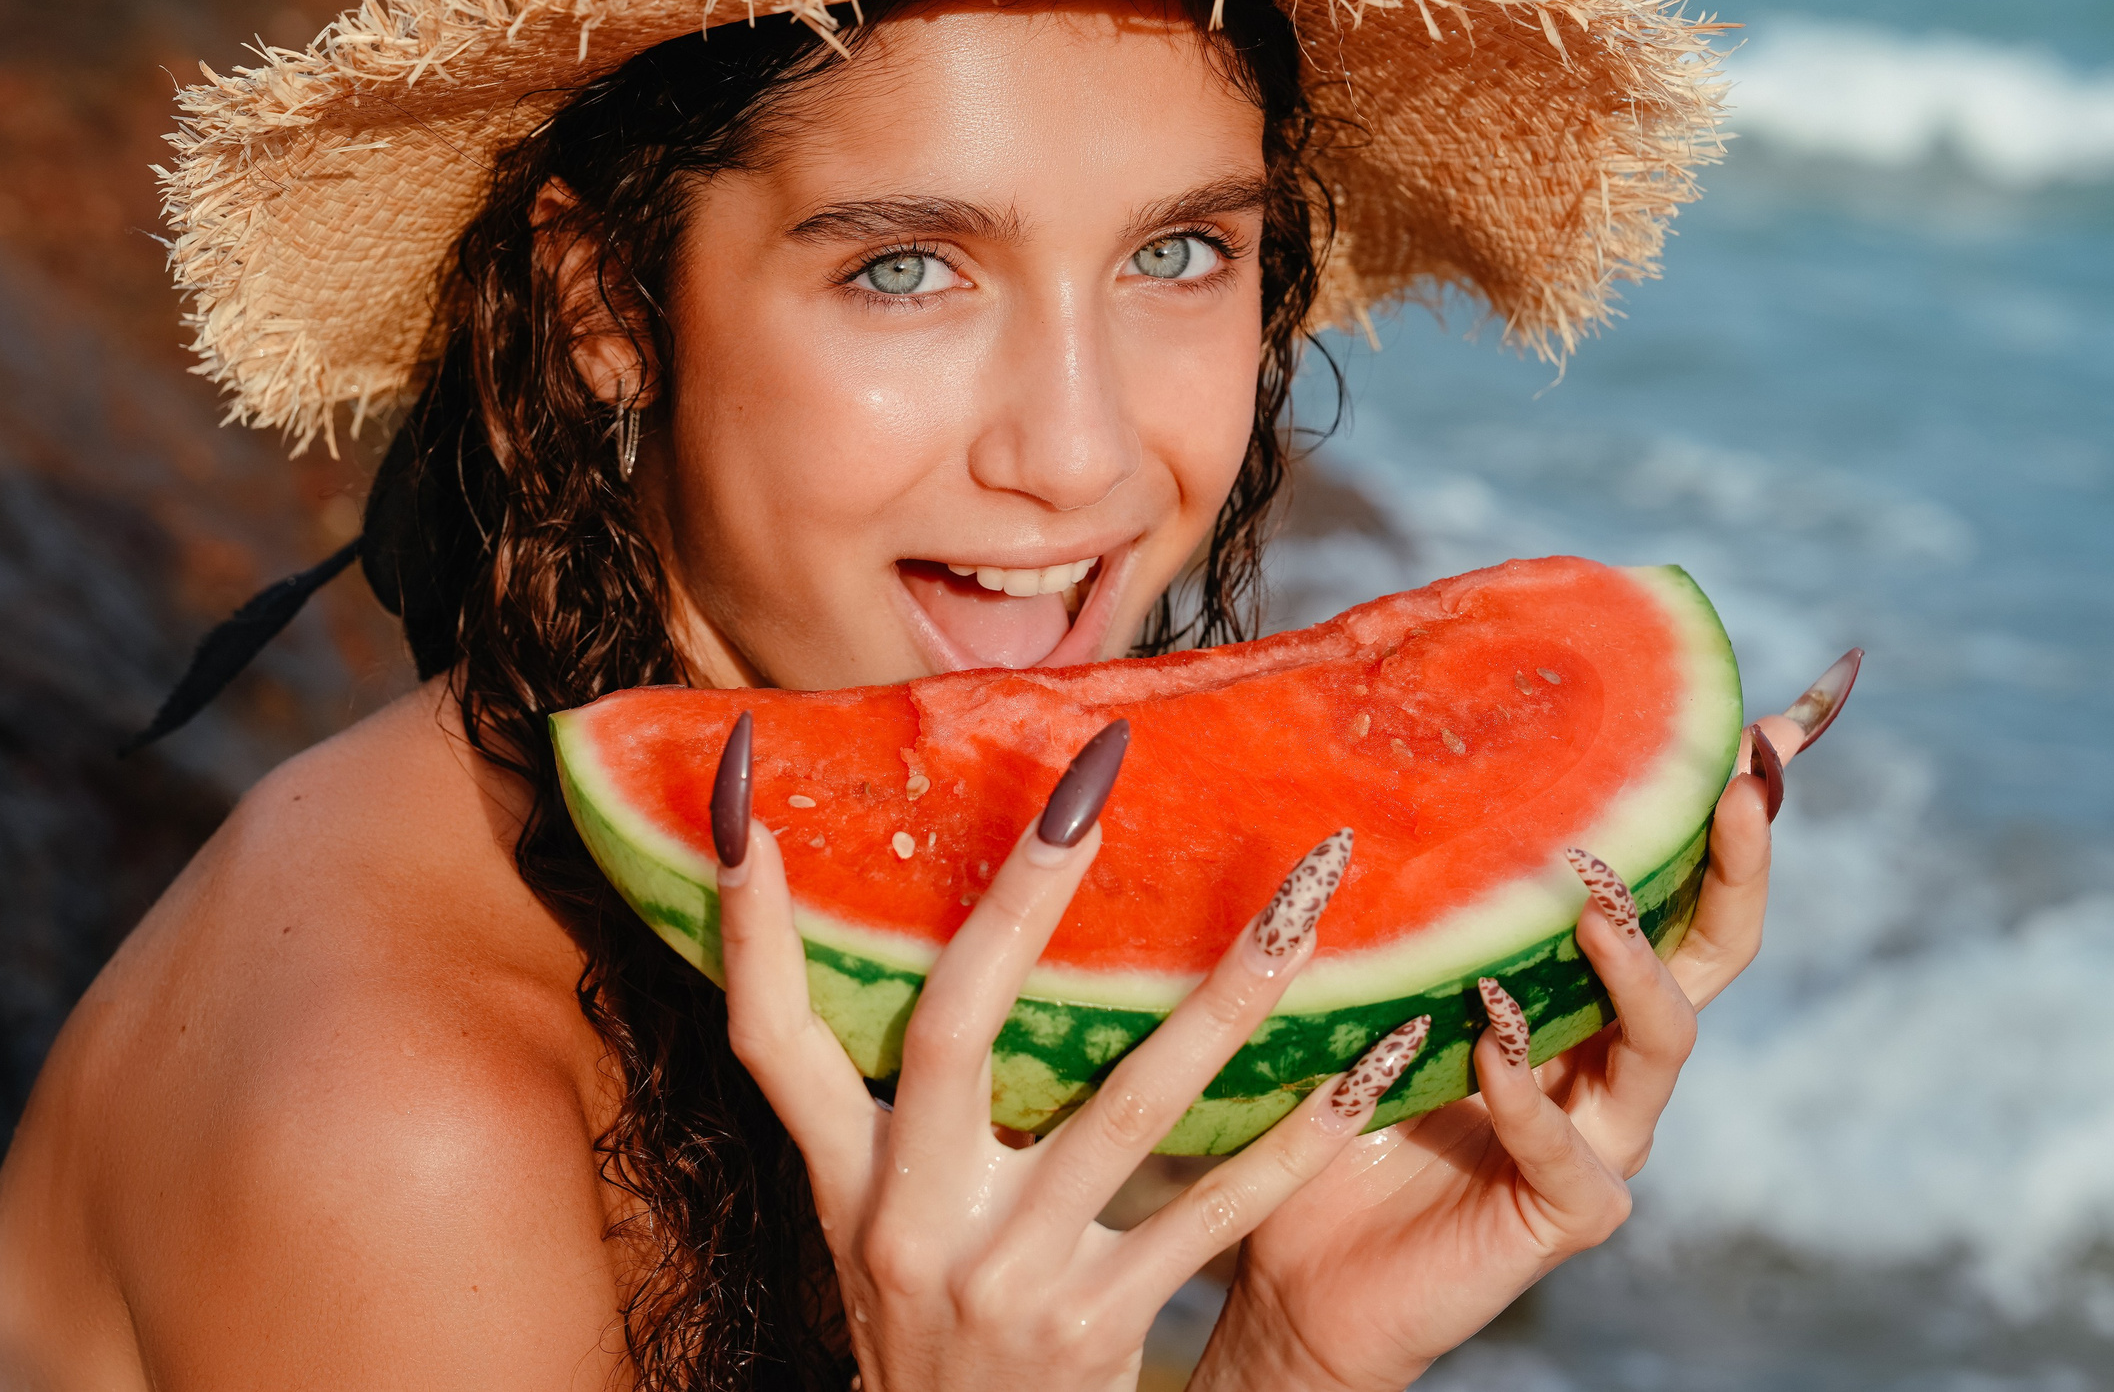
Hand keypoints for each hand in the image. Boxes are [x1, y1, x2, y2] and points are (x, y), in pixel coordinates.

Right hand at [711, 718, 1428, 1391]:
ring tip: (1302, 901)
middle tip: (1088, 785)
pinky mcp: (1101, 1326)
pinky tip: (1373, 1065)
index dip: (748, 920)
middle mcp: (908, 1219)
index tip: (740, 788)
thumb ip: (877, 1102)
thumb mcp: (863, 1221)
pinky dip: (1300, 1139)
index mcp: (843, 1179)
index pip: (767, 1032)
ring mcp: (1008, 1274)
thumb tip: (900, 940)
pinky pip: (1215, 1214)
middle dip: (1020, 898)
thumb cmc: (926, 1323)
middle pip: (951, 1027)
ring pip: (1126, 1106)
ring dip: (1224, 996)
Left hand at [1190, 651, 1863, 1391]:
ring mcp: (1603, 1133)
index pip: (1675, 885)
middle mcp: (1612, 1053)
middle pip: (1714, 946)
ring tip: (1589, 904)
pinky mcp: (1568, 1210)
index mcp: (1579, 987)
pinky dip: (1531, 1090)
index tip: (1764, 722)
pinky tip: (1490, 1043)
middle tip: (1733, 779)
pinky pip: (1573, 1149)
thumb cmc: (1331, 1104)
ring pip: (1665, 1037)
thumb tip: (1362, 751)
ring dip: (1632, 960)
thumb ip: (1392, 896)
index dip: (1729, 812)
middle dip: (1738, 859)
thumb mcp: (1363, 975)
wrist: (1295, 1262)